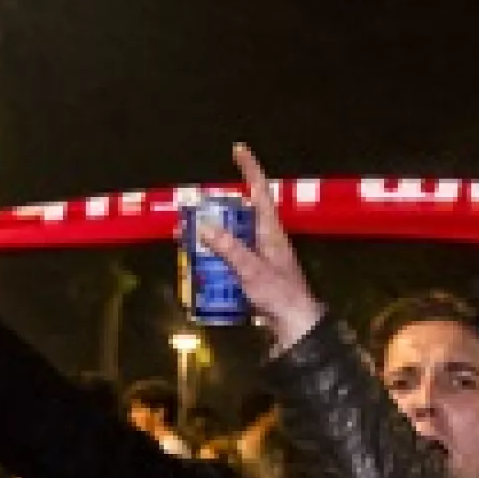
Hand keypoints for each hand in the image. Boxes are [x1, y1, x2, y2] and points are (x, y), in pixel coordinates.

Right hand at [200, 145, 325, 350]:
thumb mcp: (252, 270)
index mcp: (271, 232)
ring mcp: (261, 258)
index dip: (250, 169)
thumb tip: (204, 225)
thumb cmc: (281, 297)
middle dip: (210, 213)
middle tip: (186, 214)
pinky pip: (230, 261)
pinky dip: (214, 261)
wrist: (296, 328)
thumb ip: (229, 248)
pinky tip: (198, 269)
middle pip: (236, 216)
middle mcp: (266, 241)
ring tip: (182, 241)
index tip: (239, 149)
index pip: (260, 192)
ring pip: (230, 239)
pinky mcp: (255, 276)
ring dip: (207, 238)